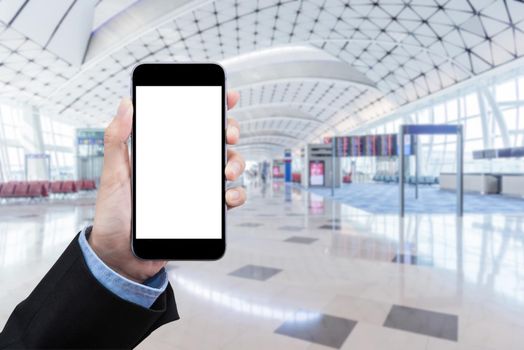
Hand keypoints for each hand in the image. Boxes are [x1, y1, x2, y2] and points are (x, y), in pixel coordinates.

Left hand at [89, 91, 245, 282]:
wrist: (121, 253)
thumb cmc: (113, 213)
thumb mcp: (112, 172)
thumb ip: (117, 139)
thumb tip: (125, 103)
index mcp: (165, 153)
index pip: (191, 124)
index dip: (212, 108)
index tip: (228, 98)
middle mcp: (184, 168)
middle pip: (216, 141)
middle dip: (229, 132)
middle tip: (228, 134)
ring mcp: (196, 189)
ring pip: (228, 166)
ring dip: (236, 163)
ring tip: (226, 171)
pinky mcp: (204, 212)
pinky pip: (228, 199)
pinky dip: (236, 195)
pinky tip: (228, 197)